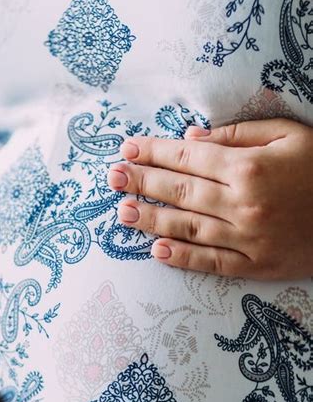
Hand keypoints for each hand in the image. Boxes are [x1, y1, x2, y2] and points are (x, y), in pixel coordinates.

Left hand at [107, 118, 312, 279]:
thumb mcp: (289, 135)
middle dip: (142, 182)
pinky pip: (213, 264)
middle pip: (180, 191)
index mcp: (249, 167)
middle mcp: (243, 204)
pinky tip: (157, 252)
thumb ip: (237, 136)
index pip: (188, 158)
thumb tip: (191, 139)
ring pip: (189, 228)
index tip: (128, 149)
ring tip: (123, 212)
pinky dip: (184, 259)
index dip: (154, 152)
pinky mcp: (260, 266)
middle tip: (112, 178)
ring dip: (152, 220)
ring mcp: (250, 238)